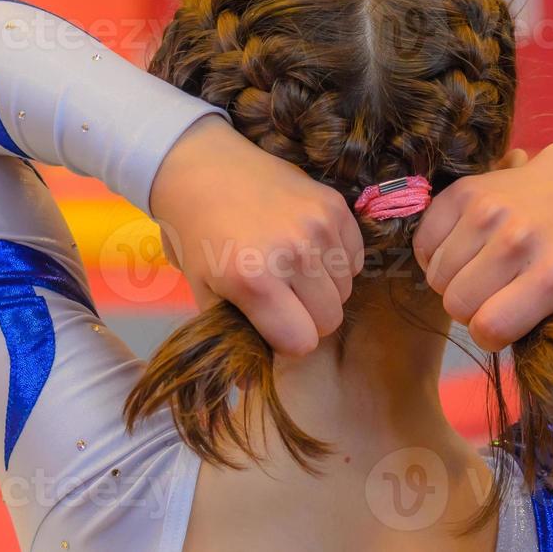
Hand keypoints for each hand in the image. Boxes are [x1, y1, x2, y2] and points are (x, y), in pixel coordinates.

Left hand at [150, 115, 363, 355]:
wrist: (202, 167)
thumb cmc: (197, 233)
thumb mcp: (202, 289)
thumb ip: (231, 337)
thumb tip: (250, 384)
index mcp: (254, 280)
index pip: (302, 342)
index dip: (288, 340)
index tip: (272, 324)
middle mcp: (293, 252)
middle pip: (329, 319)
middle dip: (308, 318)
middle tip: (282, 297)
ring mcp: (318, 226)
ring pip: (346, 289)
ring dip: (324, 289)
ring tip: (292, 269)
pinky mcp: (334, 204)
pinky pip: (356, 256)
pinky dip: (338, 260)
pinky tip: (307, 247)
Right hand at [411, 128, 552, 351]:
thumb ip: (526, 324)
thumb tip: (483, 336)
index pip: (489, 328)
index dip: (485, 334)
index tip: (494, 323)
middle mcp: (518, 240)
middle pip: (456, 303)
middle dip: (466, 307)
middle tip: (484, 292)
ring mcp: (487, 211)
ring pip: (436, 276)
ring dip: (449, 279)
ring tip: (473, 267)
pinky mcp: (462, 191)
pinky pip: (422, 243)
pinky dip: (433, 253)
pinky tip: (458, 247)